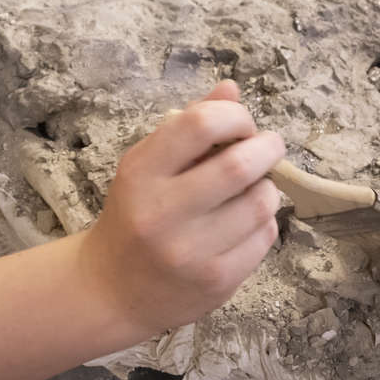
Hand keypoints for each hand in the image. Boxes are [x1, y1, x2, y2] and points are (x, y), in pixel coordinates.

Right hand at [75, 81, 284, 338]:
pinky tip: (245, 222)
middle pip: (240, 166)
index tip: (241, 125)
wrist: (111, 291)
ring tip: (253, 188)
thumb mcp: (146, 165)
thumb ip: (189, 125)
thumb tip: (231, 88)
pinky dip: (264, 222)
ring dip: (268, 187)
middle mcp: (162, 212)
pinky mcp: (216, 282)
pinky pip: (264, 238)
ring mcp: (191, 252)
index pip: (201, 125)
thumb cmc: (134, 215)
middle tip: (268, 147)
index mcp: (141, 172)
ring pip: (261, 203)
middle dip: (267, 148)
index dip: (235, 116)